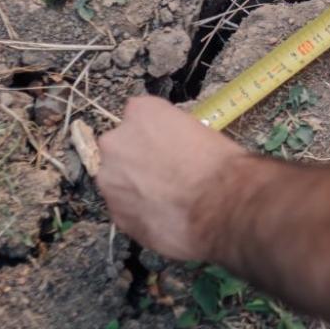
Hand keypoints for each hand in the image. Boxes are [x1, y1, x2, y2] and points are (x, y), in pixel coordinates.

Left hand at [96, 95, 253, 261]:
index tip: (169, 146)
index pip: (140, 115)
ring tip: (165, 201)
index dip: (156, 134)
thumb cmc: (219, 166)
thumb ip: (177, 135)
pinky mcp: (113, 211)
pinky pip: (123, 207)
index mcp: (142, 112)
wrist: (218, 208)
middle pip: (122, 146)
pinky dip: (138, 211)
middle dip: (139, 159)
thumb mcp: (203, 132)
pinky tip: (162, 216)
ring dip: (135, 187)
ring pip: (119, 179)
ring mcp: (109, 178)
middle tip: (166, 174)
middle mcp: (116, 140)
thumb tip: (177, 149)